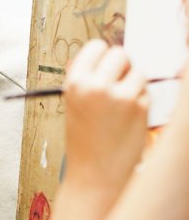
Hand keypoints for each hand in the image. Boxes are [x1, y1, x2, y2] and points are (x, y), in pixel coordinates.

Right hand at [64, 39, 147, 199]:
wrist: (95, 173)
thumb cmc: (83, 140)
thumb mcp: (73, 104)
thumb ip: (84, 77)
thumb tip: (99, 53)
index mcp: (75, 82)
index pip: (96, 47)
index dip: (103, 56)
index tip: (105, 66)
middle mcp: (96, 85)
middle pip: (120, 54)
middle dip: (121, 66)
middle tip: (117, 83)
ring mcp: (120, 95)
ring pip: (137, 72)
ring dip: (134, 83)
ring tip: (121, 105)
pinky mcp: (140, 107)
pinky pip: (146, 91)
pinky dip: (142, 100)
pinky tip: (129, 117)